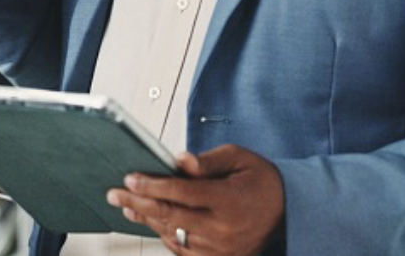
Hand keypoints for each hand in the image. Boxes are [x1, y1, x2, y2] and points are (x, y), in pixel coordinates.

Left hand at [106, 145, 284, 255]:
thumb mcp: (239, 159)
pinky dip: (164, 235)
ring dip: (146, 220)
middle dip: (138, 202)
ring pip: (172, 235)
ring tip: (127, 205)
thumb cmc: (261, 181)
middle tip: (115, 192)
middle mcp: (224, 229)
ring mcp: (221, 249)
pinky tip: (150, 222)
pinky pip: (183, 250)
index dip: (152, 185)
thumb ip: (207, 162)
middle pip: (170, 216)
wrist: (289, 213)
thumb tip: (179, 161)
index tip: (131, 177)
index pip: (182, 193)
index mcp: (229, 201)